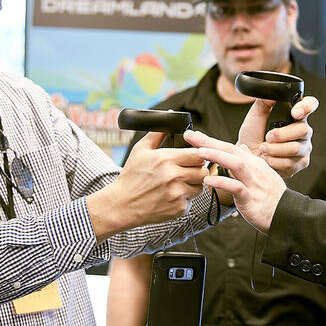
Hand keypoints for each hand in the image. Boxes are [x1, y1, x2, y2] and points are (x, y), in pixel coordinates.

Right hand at [88, 131, 208, 237]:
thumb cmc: (131, 177)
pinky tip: (171, 195)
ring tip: (179, 183)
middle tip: (188, 170)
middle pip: (203, 170)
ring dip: (193, 184)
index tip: (194, 157)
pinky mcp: (178, 208)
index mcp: (166, 159)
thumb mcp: (140, 150)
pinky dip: (184, 198)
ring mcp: (177, 193)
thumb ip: (158, 133)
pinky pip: (191, 200)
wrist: (122, 205)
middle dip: (198, 169)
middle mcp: (173, 176)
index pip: (198, 154)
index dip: (198, 154)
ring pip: (200, 186)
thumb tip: (169, 116)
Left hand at [184, 129, 285, 232]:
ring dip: (217, 156)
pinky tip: (209, 180)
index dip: (211, 140)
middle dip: (209, 142)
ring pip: (235, 164)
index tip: (193, 135)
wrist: (286, 214)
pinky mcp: (251, 198)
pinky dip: (222, 182)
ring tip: (199, 152)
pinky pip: (237, 187)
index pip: (229, 147)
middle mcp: (253, 169)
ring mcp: (253, 183)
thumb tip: (241, 147)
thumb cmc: (272, 196)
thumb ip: (250, 160)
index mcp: (253, 163)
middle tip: (190, 135)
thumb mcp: (263, 174)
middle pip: (230, 150)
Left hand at [236, 95, 318, 178]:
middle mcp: (303, 130)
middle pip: (304, 129)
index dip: (307, 107)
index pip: (310, 105)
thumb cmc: (252, 137)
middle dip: (282, 135)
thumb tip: (269, 95)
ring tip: (263, 149)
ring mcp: (304, 147)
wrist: (248, 158)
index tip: (294, 113)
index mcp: (295, 115)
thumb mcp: (254, 118)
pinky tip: (268, 159)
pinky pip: (291, 162)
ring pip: (295, 148)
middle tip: (267, 137)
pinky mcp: (301, 163)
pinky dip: (275, 161)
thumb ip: (262, 104)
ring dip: (275, 150)